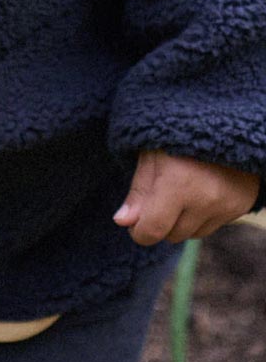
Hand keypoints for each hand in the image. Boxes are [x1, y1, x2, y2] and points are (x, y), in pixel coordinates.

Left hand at [113, 150, 259, 245]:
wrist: (226, 127)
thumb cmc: (178, 137)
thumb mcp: (151, 155)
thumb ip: (138, 191)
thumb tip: (121, 222)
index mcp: (178, 184)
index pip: (153, 230)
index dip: (138, 232)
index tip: (133, 224)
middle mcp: (205, 200)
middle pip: (171, 235)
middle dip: (159, 222)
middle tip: (158, 196)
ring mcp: (226, 206)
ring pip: (191, 234)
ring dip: (180, 222)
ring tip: (180, 191)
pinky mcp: (240, 208)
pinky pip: (211, 227)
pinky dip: (199, 218)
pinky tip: (197, 194)